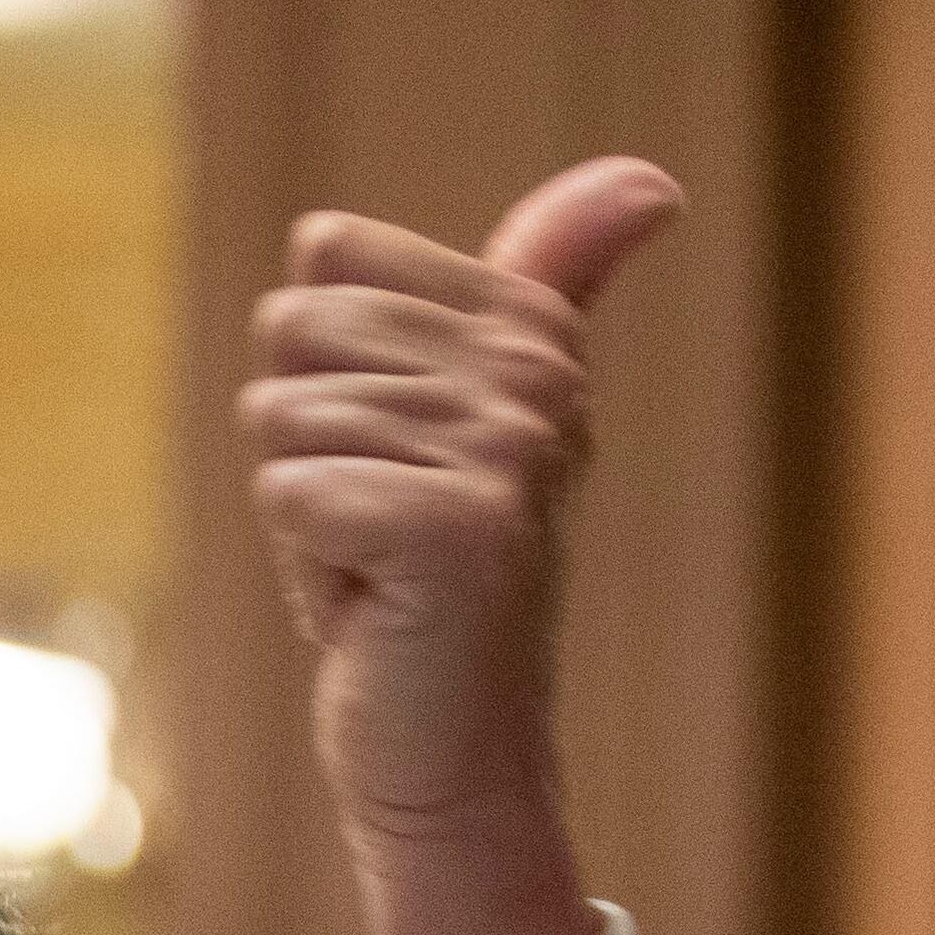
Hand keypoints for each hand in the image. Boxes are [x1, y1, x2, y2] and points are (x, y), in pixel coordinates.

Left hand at [240, 155, 683, 934]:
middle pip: (294, 334)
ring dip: (300, 516)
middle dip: (298, 446)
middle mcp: (533, 378)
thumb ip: (531, 287)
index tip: (383, 460)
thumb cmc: (413, 589)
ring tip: (373, 572)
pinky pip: (290, 492)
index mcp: (526, 332)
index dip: (315, 374)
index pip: (328, 261)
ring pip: (283, 421)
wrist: (445, 752)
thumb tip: (652, 181)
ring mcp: (504, 452)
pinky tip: (366, 609)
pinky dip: (301, 565)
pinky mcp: (454, 531)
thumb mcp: (450, 423)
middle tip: (369, 530)